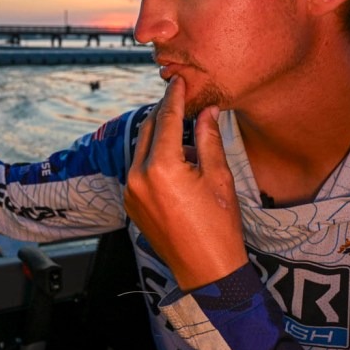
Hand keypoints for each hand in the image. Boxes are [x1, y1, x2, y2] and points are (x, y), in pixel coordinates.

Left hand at [124, 77, 246, 290]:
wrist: (205, 269)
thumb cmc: (219, 226)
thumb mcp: (218, 177)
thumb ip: (208, 139)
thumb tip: (207, 111)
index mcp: (161, 167)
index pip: (166, 119)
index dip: (174, 97)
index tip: (179, 80)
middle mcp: (138, 176)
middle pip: (149, 130)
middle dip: (164, 113)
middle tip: (179, 98)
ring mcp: (130, 191)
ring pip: (143, 149)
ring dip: (161, 137)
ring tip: (187, 138)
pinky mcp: (130, 203)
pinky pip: (139, 170)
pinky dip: (154, 159)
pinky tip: (177, 164)